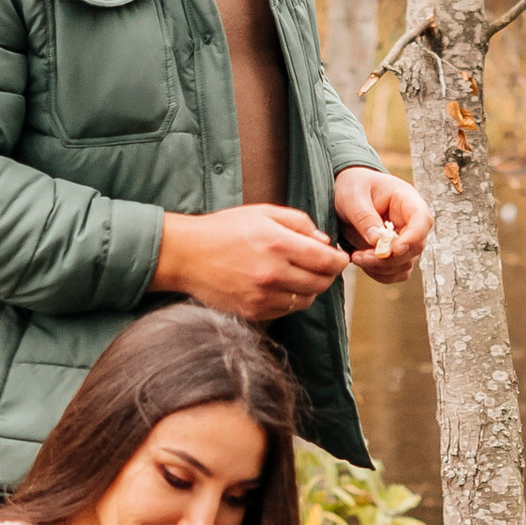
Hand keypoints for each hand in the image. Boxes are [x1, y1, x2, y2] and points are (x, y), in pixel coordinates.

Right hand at [154, 202, 350, 320]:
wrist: (186, 255)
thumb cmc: (223, 229)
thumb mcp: (263, 212)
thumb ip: (299, 223)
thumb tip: (324, 242)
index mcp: (278, 244)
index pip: (327, 261)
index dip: (339, 260)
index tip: (339, 257)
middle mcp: (273, 273)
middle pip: (321, 283)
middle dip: (327, 274)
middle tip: (321, 266)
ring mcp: (263, 296)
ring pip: (306, 300)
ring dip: (309, 288)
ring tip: (299, 274)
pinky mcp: (254, 312)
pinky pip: (287, 310)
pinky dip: (290, 299)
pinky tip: (280, 285)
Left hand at [333, 166, 433, 283]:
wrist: (344, 194)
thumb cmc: (352, 187)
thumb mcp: (352, 196)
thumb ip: (364, 217)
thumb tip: (377, 242)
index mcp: (406, 200)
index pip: (423, 220)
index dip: (414, 237)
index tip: (395, 249)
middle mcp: (410, 221)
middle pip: (415, 247)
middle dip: (389, 258)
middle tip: (360, 256)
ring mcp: (405, 239)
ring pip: (406, 264)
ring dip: (381, 268)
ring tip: (357, 257)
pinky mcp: (395, 253)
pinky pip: (396, 272)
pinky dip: (380, 274)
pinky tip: (363, 263)